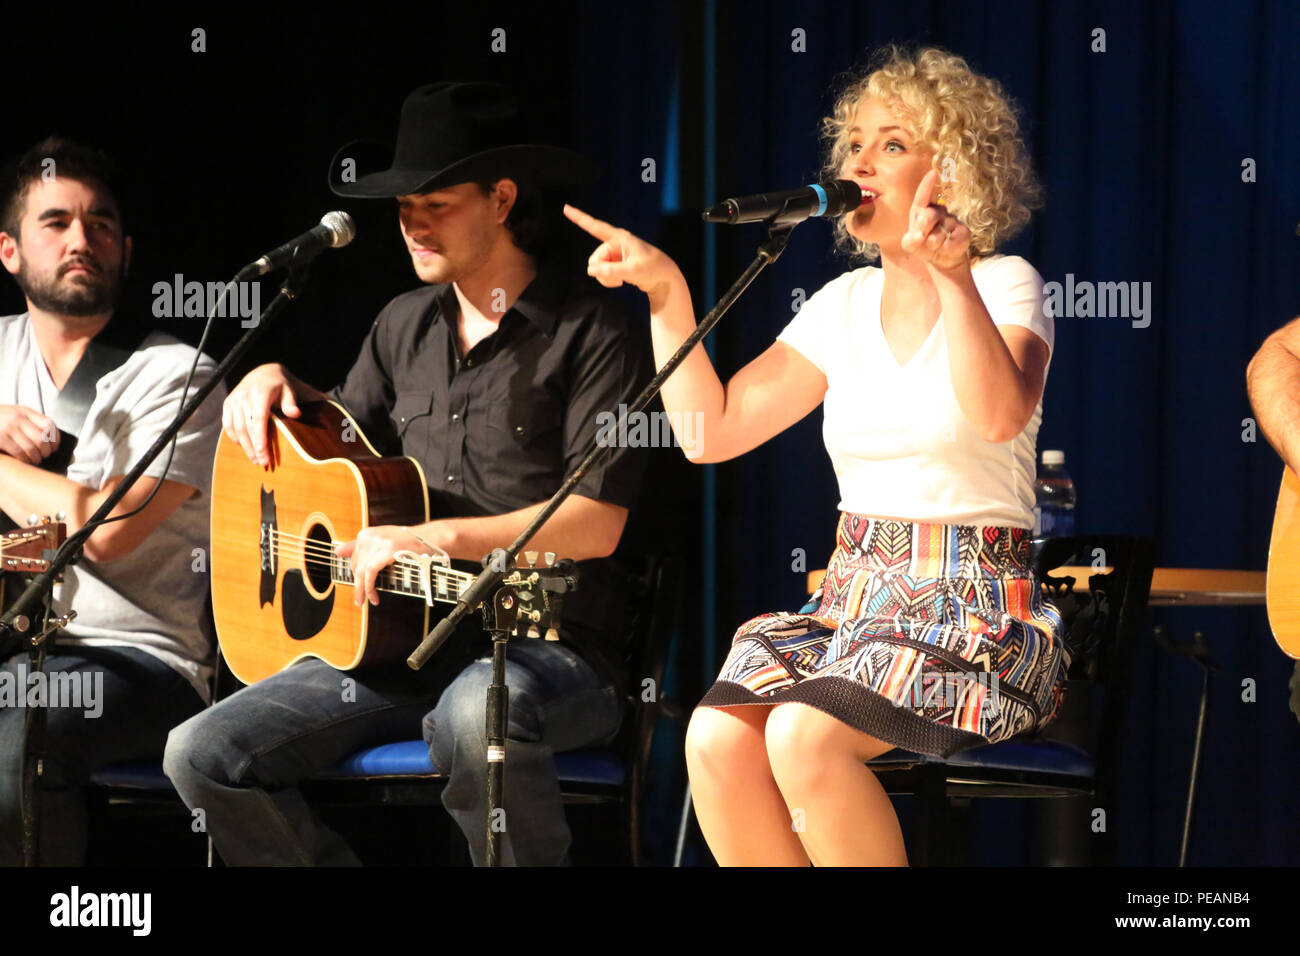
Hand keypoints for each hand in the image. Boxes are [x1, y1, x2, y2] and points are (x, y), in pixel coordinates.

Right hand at [0, 404, 59, 463]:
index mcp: (24, 411)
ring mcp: (8, 428)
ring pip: (32, 448)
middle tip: (45, 456)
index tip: (55, 447)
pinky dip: (25, 460)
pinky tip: (26, 461)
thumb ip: (30, 421)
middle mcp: (18, 418)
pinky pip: (19, 452)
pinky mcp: (0, 438)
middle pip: (42, 438)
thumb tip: (51, 438)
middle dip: (47, 451)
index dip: (55, 438)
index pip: (49, 424)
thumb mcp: (14, 413)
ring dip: (37, 458)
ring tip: (36, 460)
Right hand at [222, 363, 307, 466]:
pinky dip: (235, 438)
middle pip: (247, 426)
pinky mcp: (227, 404)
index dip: (260, 436)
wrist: (261, 374)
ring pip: (236, 428)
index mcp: (260, 393)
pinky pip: (228, 425)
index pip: (259, 418)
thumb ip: (290, 403)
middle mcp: (244, 396)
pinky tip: (245, 447)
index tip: (263, 452)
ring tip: (255, 460)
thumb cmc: (279, 386)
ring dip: (245, 446)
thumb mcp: (288, 391)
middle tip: (263, 462)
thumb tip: (296, 414)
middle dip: (254, 447)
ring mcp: (234, 400)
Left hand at [335, 524, 446, 606]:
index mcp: (367, 533)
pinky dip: (370, 587)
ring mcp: (378, 542)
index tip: (358, 586)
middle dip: (358, 584)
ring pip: (361, 571)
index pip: (353, 558)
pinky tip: (373, 595)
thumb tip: (337, 551)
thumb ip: (359, 546)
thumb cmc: (409, 543)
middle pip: (356, 566)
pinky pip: (370, 573)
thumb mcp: (383, 542)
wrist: (431, 539)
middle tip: (361, 598)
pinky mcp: (387, 550)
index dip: (355, 574)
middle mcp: (370, 536)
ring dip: (363, 589)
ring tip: (366, 601)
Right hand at [563, 205, 683, 309]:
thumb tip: (590, 270)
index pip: (596, 226)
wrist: (664, 279)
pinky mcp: (616, 264)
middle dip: (601, 271)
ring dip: (605, 277)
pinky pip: (603, 273)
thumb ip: (610, 270)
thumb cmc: (653, 269)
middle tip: (618, 278)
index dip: (579, 218)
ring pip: (597, 268)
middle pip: (594, 258)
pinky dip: (608, 280)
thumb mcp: (632, 271)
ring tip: (621, 280)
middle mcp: (615, 244)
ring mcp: (614, 255)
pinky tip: (620, 282)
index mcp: (620, 238)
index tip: (565, 208)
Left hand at [901, 169, 971, 272]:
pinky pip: (952, 241)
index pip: (923, 197)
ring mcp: (952, 220)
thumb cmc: (923, 244)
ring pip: (939, 233)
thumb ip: (910, 240)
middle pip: (929, 215)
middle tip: (922, 236)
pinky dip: (945, 249)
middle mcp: (938, 211)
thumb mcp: (911, 244)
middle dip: (923, 228)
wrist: (941, 258)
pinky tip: (945, 248)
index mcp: (923, 209)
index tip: (932, 173)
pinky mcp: (964, 231)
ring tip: (934, 245)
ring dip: (933, 244)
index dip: (927, 185)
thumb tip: (919, 236)